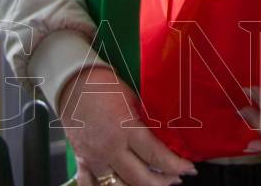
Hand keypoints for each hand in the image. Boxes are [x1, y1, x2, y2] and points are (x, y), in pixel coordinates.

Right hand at [56, 64, 195, 185]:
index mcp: (126, 129)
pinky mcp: (82, 161)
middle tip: (175, 179)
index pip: (156, 156)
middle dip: (162, 182)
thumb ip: (145, 121)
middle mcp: (110, 149)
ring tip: (152, 183)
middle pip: (140, 179)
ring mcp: (94, 159)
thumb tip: (163, 135)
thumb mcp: (132, 99)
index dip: (176, 166)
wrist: (72, 84)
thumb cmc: (103, 86)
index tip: (189, 169)